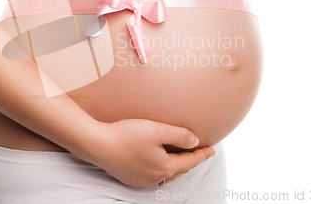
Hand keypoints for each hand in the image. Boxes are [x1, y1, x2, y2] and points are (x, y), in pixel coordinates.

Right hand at [83, 119, 215, 186]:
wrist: (98, 145)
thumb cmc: (126, 135)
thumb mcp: (157, 130)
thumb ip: (179, 135)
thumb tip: (195, 141)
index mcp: (165, 167)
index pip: (190, 161)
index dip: (202, 154)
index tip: (212, 150)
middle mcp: (155, 177)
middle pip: (179, 170)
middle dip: (191, 161)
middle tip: (199, 153)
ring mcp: (141, 179)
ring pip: (166, 175)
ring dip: (176, 167)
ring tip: (181, 159)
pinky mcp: (130, 177)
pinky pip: (152, 176)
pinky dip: (161, 170)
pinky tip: (158, 163)